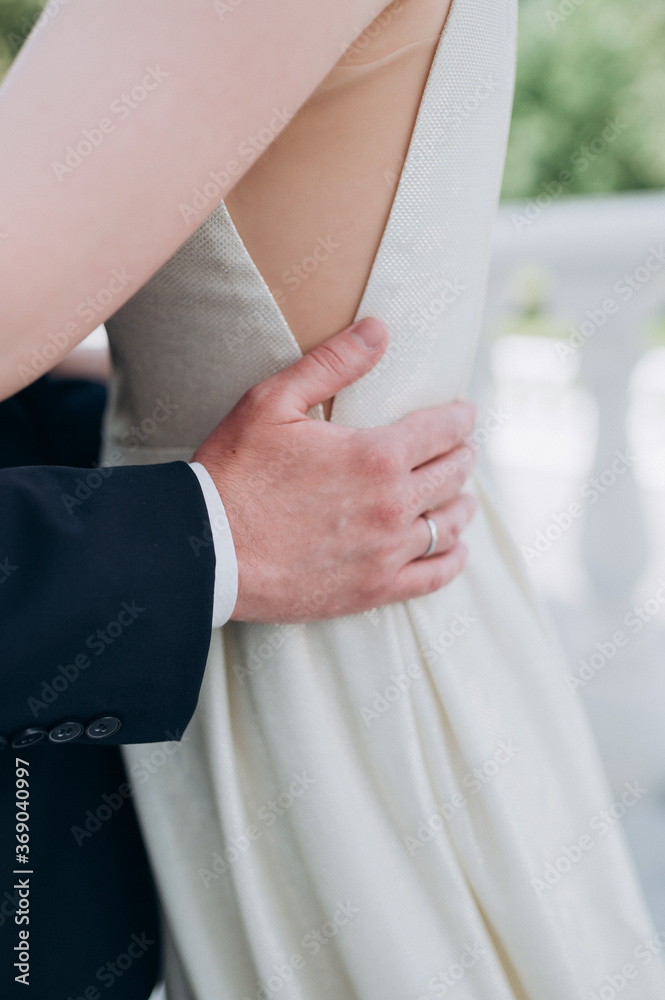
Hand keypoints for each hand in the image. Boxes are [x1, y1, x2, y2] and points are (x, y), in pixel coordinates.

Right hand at [193, 318, 476, 622]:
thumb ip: (332, 363)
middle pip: (452, 475)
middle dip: (462, 455)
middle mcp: (393, 505)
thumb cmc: (234, 471)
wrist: (207, 549)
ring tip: (461, 495)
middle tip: (462, 448)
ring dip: (460, 504)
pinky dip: (452, 558)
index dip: (459, 417)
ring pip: (449, 524)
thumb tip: (379, 330)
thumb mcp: (273, 402)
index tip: (465, 413)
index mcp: (376, 456)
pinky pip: (435, 575)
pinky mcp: (374, 589)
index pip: (442, 430)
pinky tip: (455, 547)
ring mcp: (387, 552)